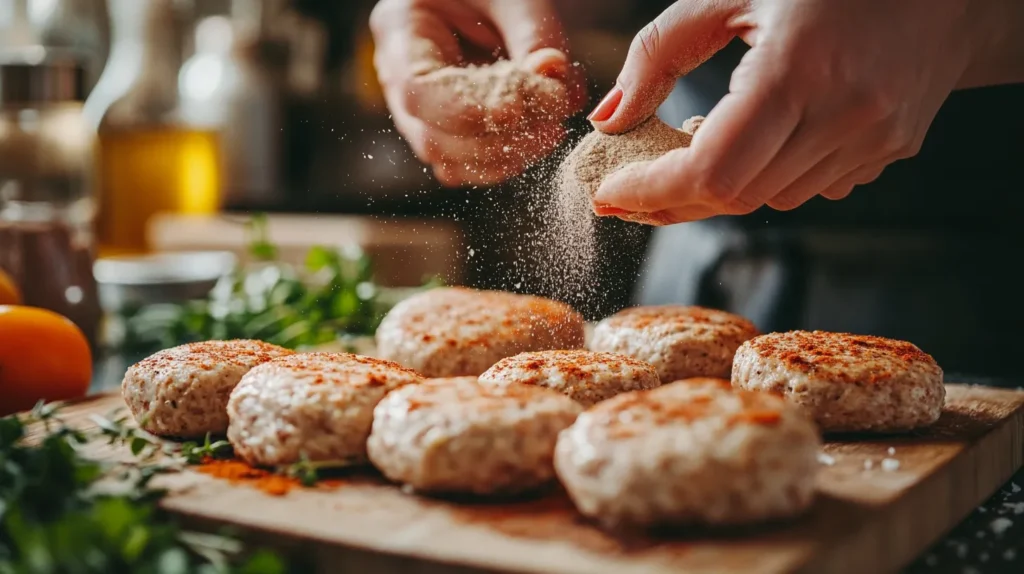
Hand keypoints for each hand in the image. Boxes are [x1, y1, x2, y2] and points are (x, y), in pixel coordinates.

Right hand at [370, 0, 585, 186]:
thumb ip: (534, 35)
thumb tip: (555, 85)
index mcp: (400, 28)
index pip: (416, 90)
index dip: (465, 112)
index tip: (517, 111)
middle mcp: (399, 75)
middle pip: (432, 137)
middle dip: (497, 141)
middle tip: (552, 125)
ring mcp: (420, 110)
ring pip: (449, 160)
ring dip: (505, 157)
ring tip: (551, 130)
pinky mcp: (447, 129)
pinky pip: (467, 165)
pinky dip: (506, 161)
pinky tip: (539, 136)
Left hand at [587, 0, 1019, 223]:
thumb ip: (658, 54)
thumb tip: (608, 119)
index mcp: (798, 68)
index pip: (711, 170)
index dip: (651, 192)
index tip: (608, 193)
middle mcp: (845, 113)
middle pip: (736, 196)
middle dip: (671, 200)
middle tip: (630, 187)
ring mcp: (874, 139)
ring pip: (771, 199)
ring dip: (721, 186)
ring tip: (695, 145)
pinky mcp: (889, 150)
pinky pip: (811, 187)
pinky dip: (769, 176)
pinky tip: (760, 140)